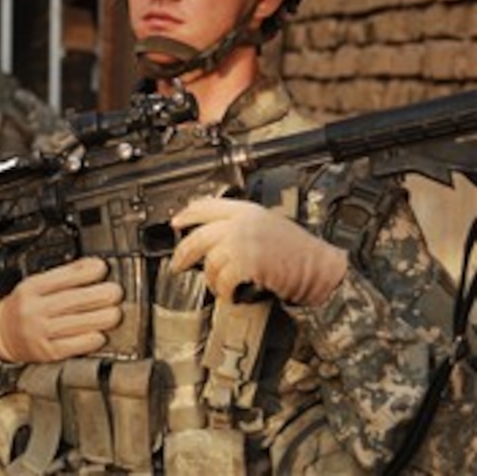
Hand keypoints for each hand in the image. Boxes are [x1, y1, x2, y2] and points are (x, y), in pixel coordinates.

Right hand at [0, 257, 123, 363]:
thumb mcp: (35, 286)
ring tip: (115, 314)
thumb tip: (94, 267)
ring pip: (77, 324)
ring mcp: (40, 332)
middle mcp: (33, 310)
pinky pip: (74, 346)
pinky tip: (100, 335)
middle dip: (99, 295)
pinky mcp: (47, 353)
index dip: (85, 272)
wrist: (1, 336)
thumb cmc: (23, 308)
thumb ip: (62, 277)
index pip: (62, 277)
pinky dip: (90, 340)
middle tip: (116, 292)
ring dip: (101, 318)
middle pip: (72, 300)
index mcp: (31, 289)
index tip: (102, 269)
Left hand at [170, 197, 347, 305]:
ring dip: (212, 280)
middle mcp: (242, 222)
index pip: (207, 206)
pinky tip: (231, 295)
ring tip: (220, 287)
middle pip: (199, 236)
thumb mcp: (270, 226)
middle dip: (184, 253)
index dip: (188, 214)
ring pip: (210, 262)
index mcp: (248, 210)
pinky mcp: (246, 262)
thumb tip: (215, 241)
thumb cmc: (303, 253)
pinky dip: (224, 291)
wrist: (324, 269)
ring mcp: (243, 241)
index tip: (176, 222)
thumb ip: (242, 227)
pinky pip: (223, 280)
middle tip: (177, 264)